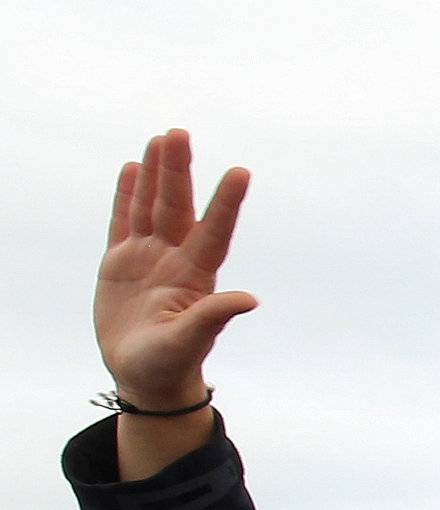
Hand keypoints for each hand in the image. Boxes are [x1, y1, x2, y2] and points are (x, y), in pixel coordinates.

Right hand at [97, 129, 253, 409]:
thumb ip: (213, 317)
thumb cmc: (170, 365)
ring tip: (162, 139)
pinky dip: (127, 195)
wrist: (144, 377)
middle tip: (179, 133)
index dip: (226, 203)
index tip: (241, 172)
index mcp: (195, 276)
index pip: (214, 231)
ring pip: (150, 206)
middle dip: (177, 171)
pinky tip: (133, 168)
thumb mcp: (188, 342)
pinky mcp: (120, 262)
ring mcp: (147, 257)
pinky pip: (123, 221)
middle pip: (176, 207)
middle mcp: (174, 258)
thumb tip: (250, 299)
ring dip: (156, 174)